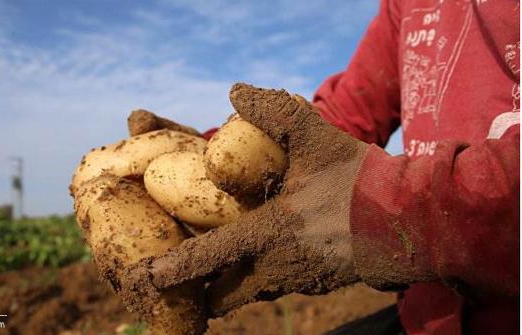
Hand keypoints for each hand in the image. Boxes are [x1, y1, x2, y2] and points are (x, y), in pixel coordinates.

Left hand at [125, 83, 369, 316]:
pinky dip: (264, 276)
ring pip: (253, 290)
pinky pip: (280, 283)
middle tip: (184, 282)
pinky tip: (268, 257)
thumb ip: (276, 112)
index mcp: (270, 233)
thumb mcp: (318, 138)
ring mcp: (301, 280)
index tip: (149, 279)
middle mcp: (280, 266)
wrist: (416, 221)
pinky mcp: (319, 283)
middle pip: (227, 292)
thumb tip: (237, 91)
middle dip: (203, 291)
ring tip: (218, 274)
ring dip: (233, 283)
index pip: (210, 257)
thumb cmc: (363, 182)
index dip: (176, 269)